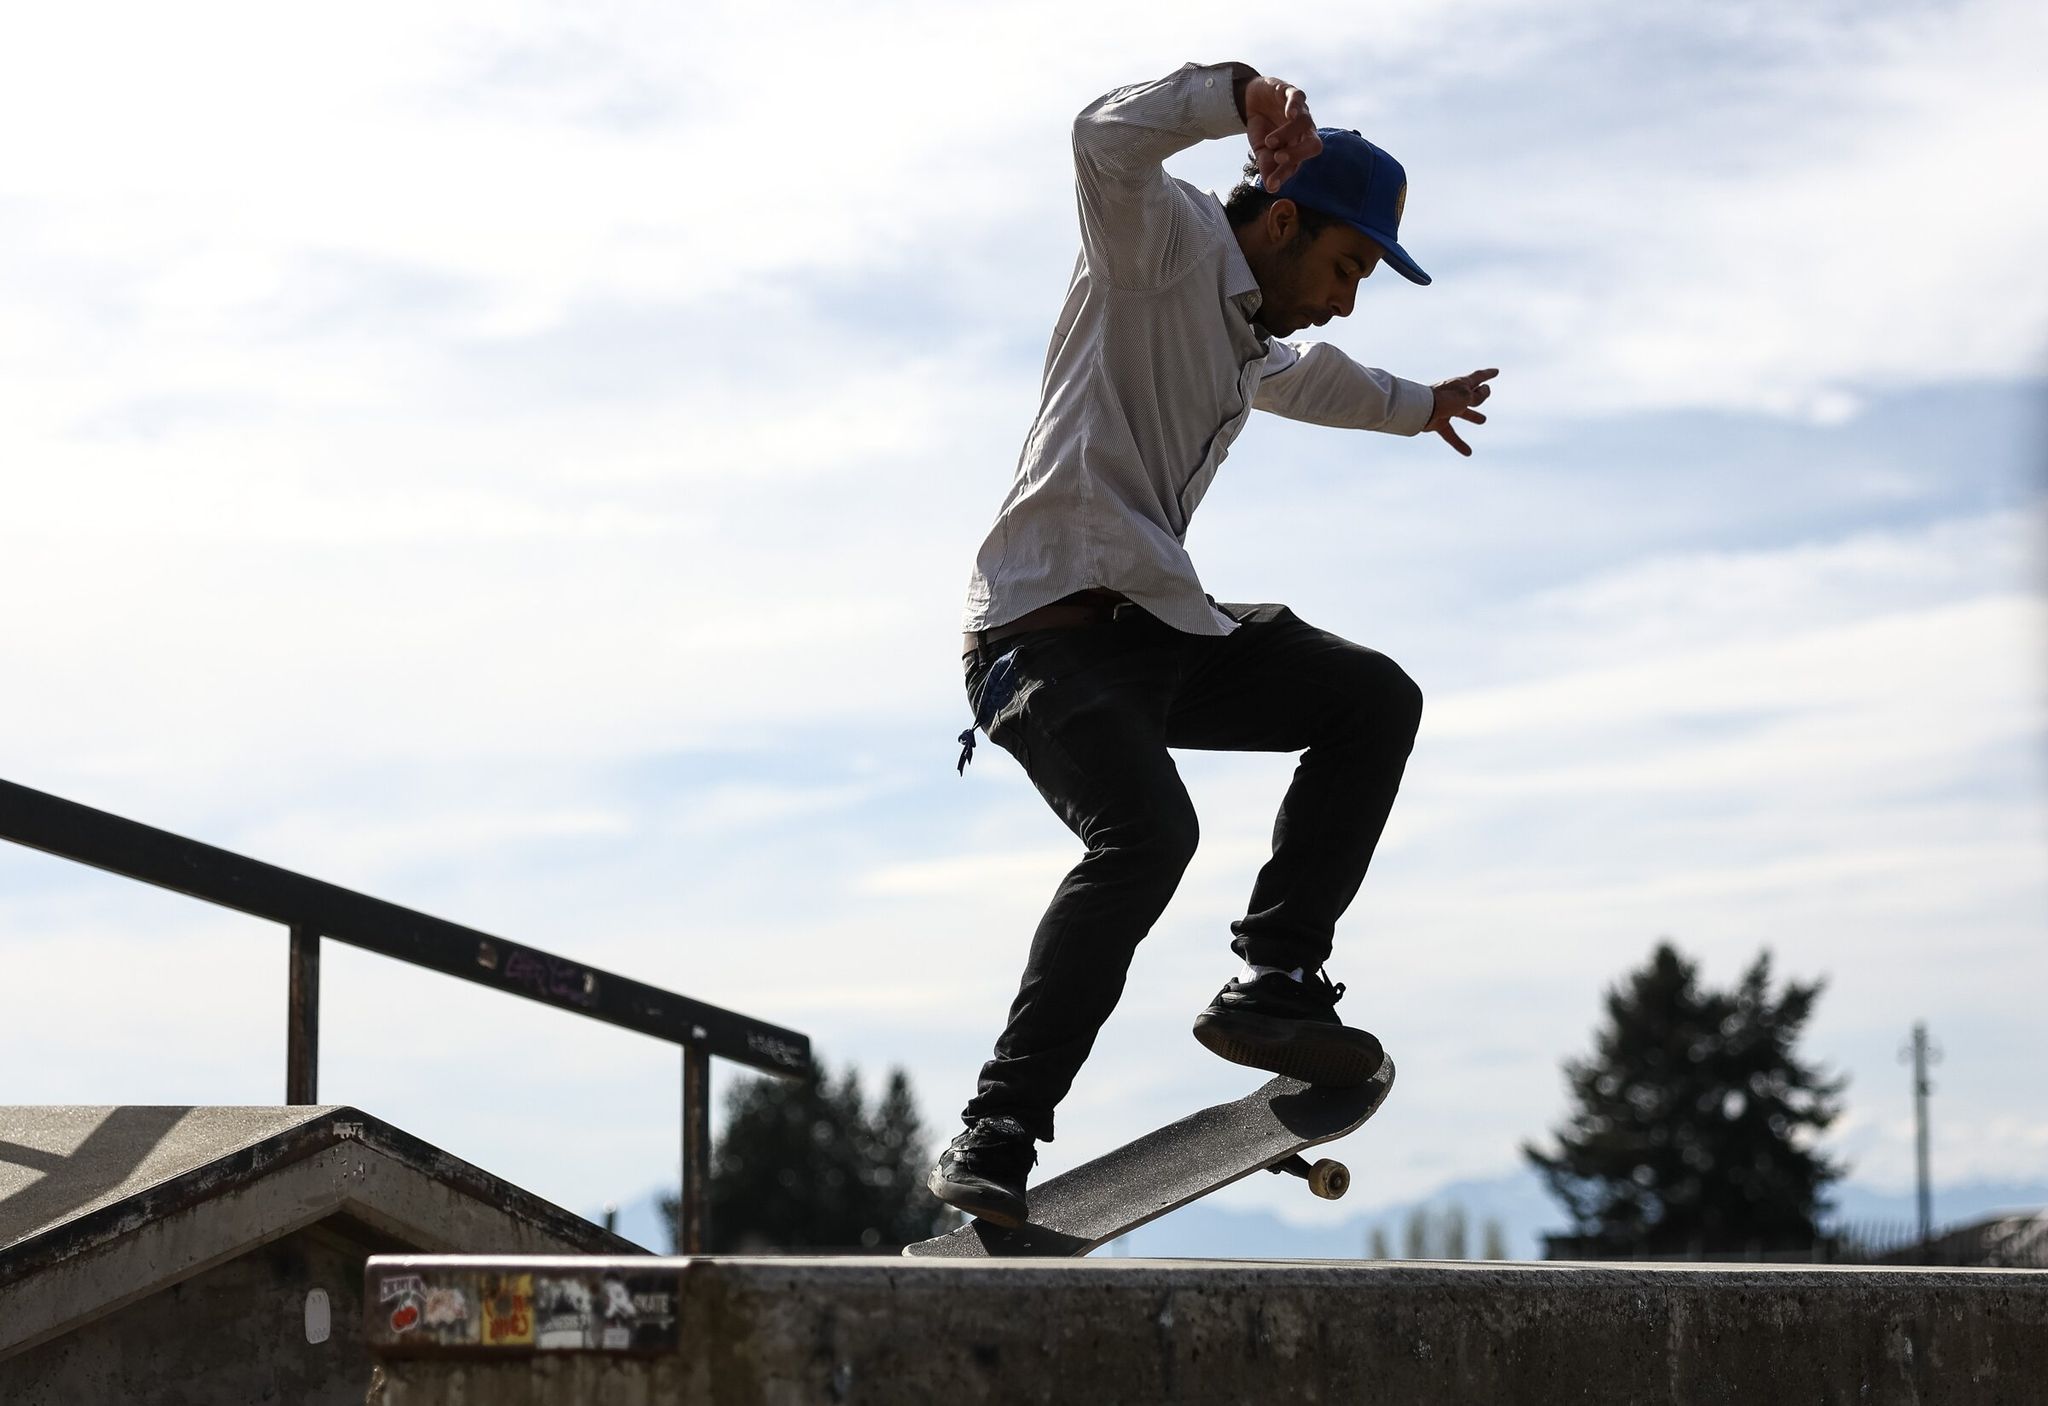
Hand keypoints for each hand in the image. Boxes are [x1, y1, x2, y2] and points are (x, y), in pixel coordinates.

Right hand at [1242, 76, 1320, 191]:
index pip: (1296, 164)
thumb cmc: (1263, 129)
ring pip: (1303, 123)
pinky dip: (1295, 106)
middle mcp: (1304, 131)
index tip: (1271, 183)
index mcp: (1298, 148)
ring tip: (1269, 141)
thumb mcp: (1261, 151)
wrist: (1253, 101)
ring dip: (1286, 134)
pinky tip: (1289, 114)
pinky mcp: (1291, 93)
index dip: (1284, 174)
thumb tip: (1271, 188)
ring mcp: (1300, 111)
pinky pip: (1298, 99)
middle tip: (1279, 158)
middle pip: (1315, 144)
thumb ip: (1267, 167)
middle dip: (1300, 153)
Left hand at [1425, 368, 1498, 456]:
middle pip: (1470, 395)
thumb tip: (1485, 391)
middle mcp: (1453, 395)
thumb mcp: (1466, 396)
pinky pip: (1451, 434)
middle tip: (1486, 393)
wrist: (1420, 410)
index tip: (1496, 371)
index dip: (1488, 374)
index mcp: (1461, 384)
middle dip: (1479, 395)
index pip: (1478, 377)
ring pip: (1462, 413)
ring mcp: (1445, 408)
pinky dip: (1459, 442)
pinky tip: (1468, 453)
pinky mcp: (1438, 422)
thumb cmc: (1444, 399)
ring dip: (1473, 416)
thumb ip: (1478, 396)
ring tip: (1483, 420)